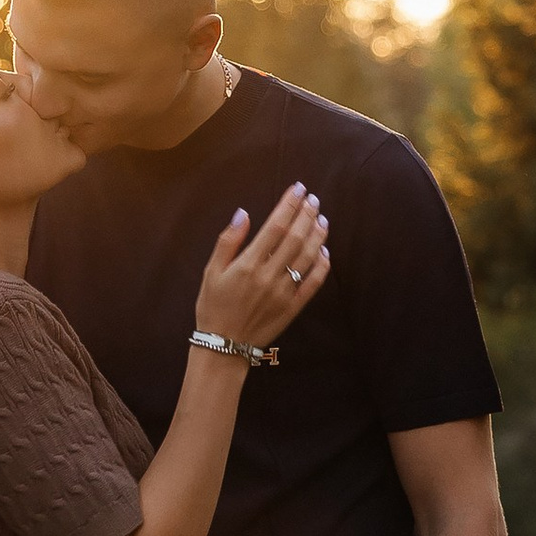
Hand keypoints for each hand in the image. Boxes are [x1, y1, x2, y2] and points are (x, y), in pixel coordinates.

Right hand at [194, 181, 330, 354]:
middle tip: (314, 199)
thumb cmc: (213, 307)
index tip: (298, 189)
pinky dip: (322, 265)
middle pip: (295, 237)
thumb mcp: (210, 272)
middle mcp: (269, 276)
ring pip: (307, 257)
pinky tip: (324, 250)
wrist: (223, 347)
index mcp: (248, 264)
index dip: (289, 205)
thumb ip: (228, 241)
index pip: (275, 226)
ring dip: (317, 235)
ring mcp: (284, 292)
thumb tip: (242, 213)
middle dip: (306, 214)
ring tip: (321, 217)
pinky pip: (313, 283)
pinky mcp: (293, 307)